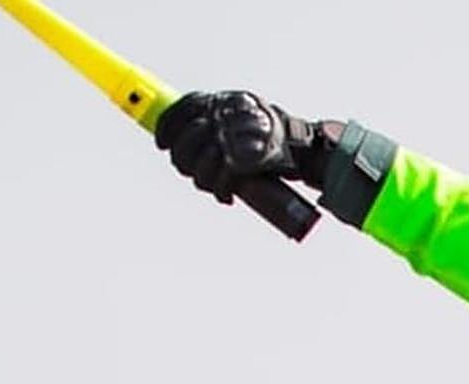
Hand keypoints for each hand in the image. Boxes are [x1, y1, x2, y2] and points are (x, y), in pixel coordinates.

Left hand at [155, 91, 326, 203]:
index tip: (161, 144)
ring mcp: (233, 136)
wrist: (306, 152)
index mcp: (225, 102)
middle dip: (185, 161)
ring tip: (215, 187)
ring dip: (204, 181)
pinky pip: (220, 178)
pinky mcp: (243, 158)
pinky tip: (227, 196)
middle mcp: (226, 114)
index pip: (183, 109)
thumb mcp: (246, 122)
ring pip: (198, 163)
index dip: (166, 128)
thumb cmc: (275, 142)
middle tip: (193, 172)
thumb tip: (182, 138)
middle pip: (185, 140)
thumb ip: (220, 125)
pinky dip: (222, 190)